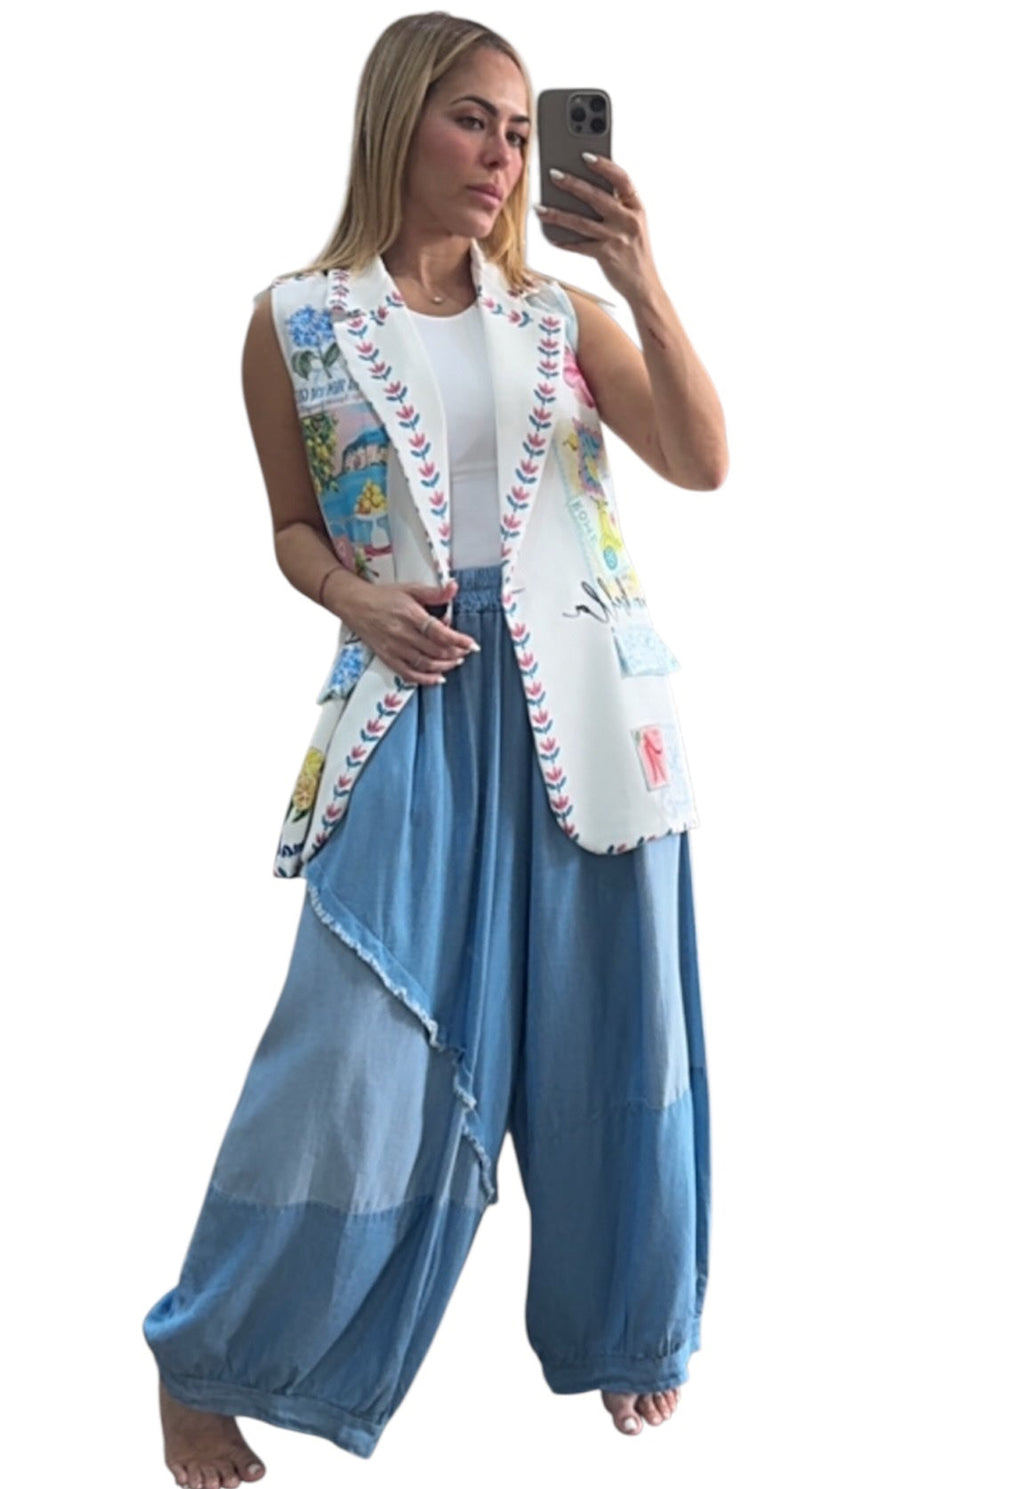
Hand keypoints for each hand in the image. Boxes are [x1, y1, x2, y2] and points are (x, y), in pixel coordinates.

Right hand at [344, 577, 479, 686]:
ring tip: (455, 662)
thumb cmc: (383, 596)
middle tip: (465, 652)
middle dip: (455, 653)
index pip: (440, 633)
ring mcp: (394, 648)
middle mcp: (403, 634)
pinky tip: (437, 678)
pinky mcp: (387, 657)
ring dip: (444, 666)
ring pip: (425, 664)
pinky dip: (425, 679)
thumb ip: (435, 593)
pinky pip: (408, 673)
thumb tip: (454, 587)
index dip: (459, 640)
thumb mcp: (411, 589)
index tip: (472, 644)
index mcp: (411, 615)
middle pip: (435, 650)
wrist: (354, 604)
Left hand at [535, 154, 657, 301]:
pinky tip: (550, 235)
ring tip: (540, 208)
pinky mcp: (605, 256)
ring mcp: (616, 238)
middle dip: (573, 184)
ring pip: (581, 222)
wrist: (644, 286)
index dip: (604, 165)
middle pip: (597, 197)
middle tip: (554, 174)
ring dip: (558, 214)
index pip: (622, 179)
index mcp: (636, 208)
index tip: (586, 156)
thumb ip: (618, 207)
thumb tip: (586, 191)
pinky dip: (563, 241)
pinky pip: (579, 246)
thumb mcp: (634, 225)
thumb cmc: (635, 253)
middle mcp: (627, 220)